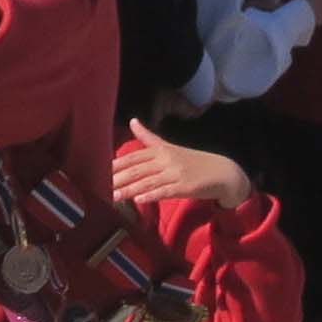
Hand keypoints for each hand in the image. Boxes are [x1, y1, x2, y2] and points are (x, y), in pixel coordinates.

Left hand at [109, 121, 255, 215]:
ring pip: (148, 181)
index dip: (116, 165)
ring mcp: (176, 173)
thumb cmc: (194, 161)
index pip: (133, 157)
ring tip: (113, 196)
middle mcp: (166, 160)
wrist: (223, 172)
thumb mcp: (170, 147)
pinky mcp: (185, 186)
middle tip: (99, 187)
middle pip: (137, 169)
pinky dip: (151, 195)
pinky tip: (139, 200)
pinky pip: (165, 191)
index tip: (99, 172)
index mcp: (160, 150)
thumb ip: (148, 137)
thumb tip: (132, 120)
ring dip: (130, 190)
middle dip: (118, 179)